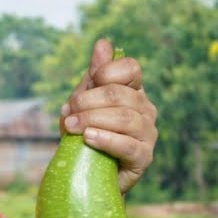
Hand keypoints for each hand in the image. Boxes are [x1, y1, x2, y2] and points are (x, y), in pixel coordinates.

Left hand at [60, 38, 157, 194]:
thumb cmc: (85, 136)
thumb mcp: (84, 103)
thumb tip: (103, 42)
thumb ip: (94, 75)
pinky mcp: (144, 157)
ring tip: (71, 127)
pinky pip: (127, 145)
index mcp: (134, 91)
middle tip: (68, 111)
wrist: (86, 175)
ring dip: (92, 120)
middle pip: (121, 94)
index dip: (107, 73)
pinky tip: (88, 138)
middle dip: (88, 101)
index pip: (131, 68)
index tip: (87, 84)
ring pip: (124, 118)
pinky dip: (105, 139)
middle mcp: (146, 110)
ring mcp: (148, 134)